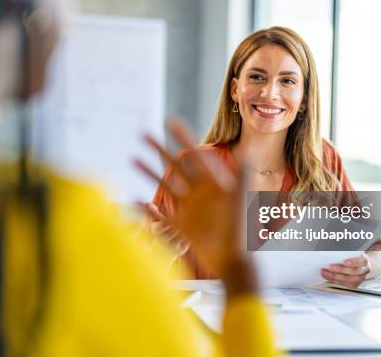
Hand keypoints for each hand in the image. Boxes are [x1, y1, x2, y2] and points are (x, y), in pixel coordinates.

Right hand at [135, 118, 256, 295]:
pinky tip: (132, 199)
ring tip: (133, 158)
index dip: (182, 137)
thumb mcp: (241, 198)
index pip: (194, 154)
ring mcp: (189, 208)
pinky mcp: (181, 226)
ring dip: (148, 172)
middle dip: (159, 149)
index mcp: (212, 182)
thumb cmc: (241, 229)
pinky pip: (160, 214)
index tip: (170, 120)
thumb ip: (242, 175)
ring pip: (164, 185)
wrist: (235, 260)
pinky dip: (146, 207)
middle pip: (175, 166)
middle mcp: (198, 192)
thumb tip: (247, 152)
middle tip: (143, 134)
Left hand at [321, 254, 370, 288]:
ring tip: (325, 272)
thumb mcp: (353, 252)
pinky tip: (327, 276)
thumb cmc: (355, 257)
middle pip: (353, 272)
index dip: (353, 262)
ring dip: (334, 276)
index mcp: (364, 261)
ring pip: (347, 280)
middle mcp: (363, 271)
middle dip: (340, 270)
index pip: (360, 261)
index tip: (345, 261)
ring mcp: (359, 279)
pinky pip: (343, 284)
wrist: (362, 265)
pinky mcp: (353, 284)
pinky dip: (333, 280)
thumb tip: (333, 250)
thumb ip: (346, 252)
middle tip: (329, 267)